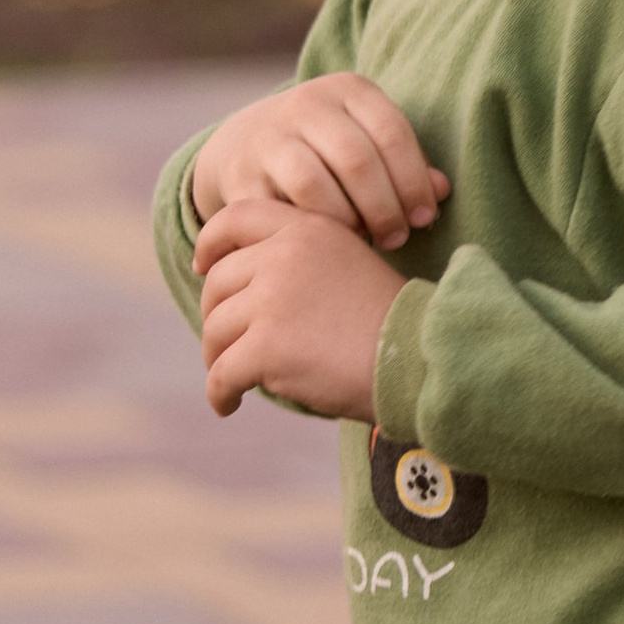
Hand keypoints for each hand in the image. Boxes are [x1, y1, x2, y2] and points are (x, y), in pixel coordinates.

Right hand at [190, 74, 449, 252]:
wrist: (245, 144)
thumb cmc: (329, 151)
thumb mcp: (368, 142)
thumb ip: (406, 165)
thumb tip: (441, 191)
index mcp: (347, 89)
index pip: (392, 132)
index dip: (414, 182)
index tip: (425, 218)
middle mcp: (305, 103)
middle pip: (356, 160)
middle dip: (384, 207)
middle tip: (397, 239)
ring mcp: (268, 137)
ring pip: (314, 185)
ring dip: (346, 221)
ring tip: (362, 239)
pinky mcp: (240, 174)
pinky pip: (280, 211)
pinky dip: (307, 231)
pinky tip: (325, 242)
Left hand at [194, 200, 405, 418]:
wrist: (421, 361)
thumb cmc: (394, 326)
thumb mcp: (350, 266)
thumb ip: (302, 263)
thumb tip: (245, 290)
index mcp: (307, 229)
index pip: (236, 217)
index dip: (210, 241)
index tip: (202, 265)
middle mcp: (283, 256)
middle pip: (218, 282)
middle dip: (215, 314)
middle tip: (224, 342)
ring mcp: (271, 301)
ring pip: (215, 330)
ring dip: (218, 358)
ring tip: (232, 380)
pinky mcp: (265, 347)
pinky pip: (221, 374)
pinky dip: (220, 394)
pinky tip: (229, 406)